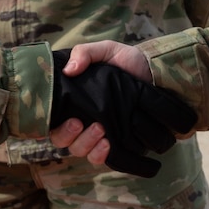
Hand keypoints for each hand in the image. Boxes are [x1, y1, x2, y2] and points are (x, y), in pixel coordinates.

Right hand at [54, 42, 156, 166]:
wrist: (156, 73)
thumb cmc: (127, 61)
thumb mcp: (106, 50)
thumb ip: (85, 52)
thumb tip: (68, 69)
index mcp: (73, 102)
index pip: (52, 122)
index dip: (56, 126)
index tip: (72, 119)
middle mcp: (82, 121)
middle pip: (64, 142)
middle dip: (71, 137)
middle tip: (90, 124)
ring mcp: (100, 134)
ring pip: (82, 152)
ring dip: (88, 147)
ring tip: (103, 134)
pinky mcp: (117, 142)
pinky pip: (104, 158)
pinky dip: (102, 156)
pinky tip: (109, 146)